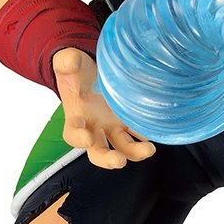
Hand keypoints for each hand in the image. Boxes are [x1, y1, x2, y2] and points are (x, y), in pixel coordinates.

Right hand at [53, 48, 156, 168]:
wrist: (91, 69)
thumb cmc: (77, 71)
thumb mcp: (69, 63)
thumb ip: (66, 64)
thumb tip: (70, 62)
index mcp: (76, 116)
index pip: (73, 133)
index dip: (78, 139)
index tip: (86, 139)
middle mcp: (95, 127)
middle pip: (98, 152)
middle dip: (107, 159)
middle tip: (119, 161)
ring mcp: (113, 126)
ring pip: (123, 147)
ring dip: (135, 152)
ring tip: (148, 149)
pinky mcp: (128, 120)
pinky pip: (138, 133)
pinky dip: (147, 136)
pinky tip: (157, 132)